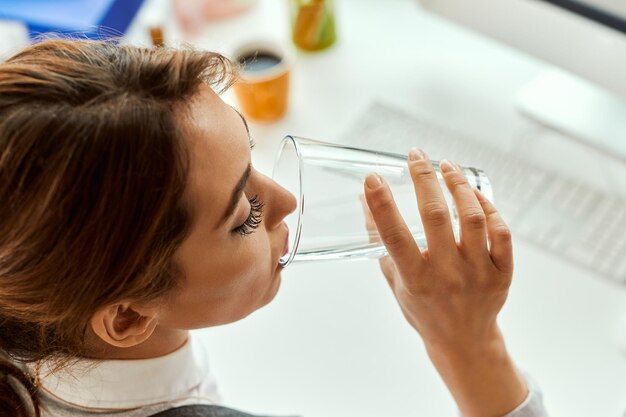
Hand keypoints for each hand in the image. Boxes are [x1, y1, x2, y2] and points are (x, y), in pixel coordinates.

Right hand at [362, 148, 525, 416]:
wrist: (463, 341)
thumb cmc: (423, 310)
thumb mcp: (395, 281)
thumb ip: (381, 243)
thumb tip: (364, 202)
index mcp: (416, 279)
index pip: (394, 236)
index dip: (381, 205)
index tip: (372, 178)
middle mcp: (447, 275)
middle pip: (437, 216)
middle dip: (424, 178)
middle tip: (416, 155)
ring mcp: (478, 273)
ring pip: (473, 218)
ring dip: (458, 185)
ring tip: (447, 167)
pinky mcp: (502, 272)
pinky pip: (501, 231)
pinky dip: (488, 207)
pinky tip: (474, 194)